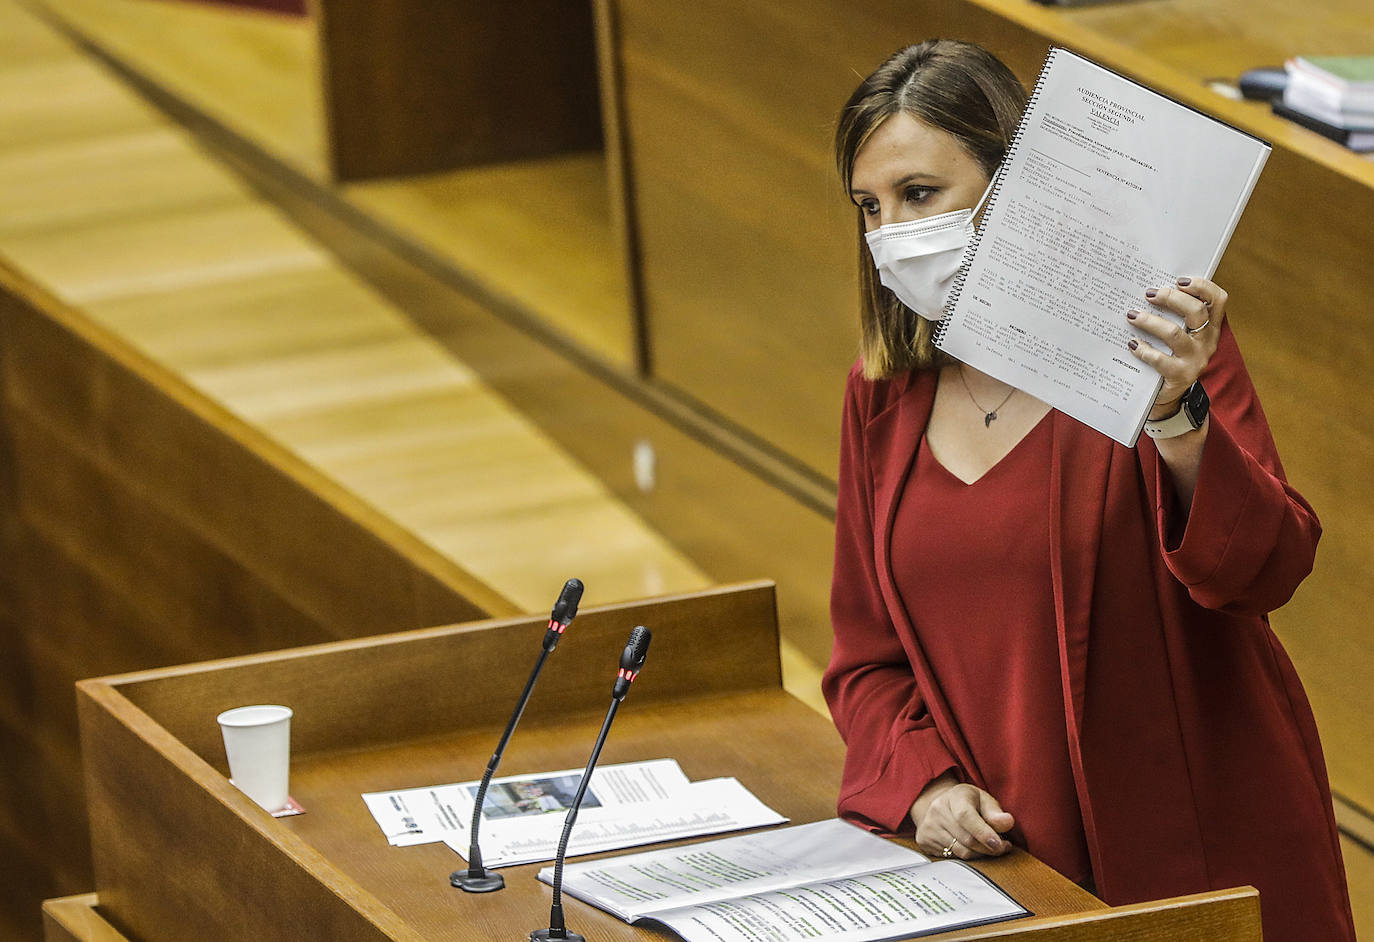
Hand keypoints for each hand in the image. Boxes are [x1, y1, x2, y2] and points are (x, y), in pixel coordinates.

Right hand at [909, 772, 1014, 859]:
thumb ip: (996, 813)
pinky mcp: (924, 841)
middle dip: (988, 848)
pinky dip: (966, 858)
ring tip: (989, 848)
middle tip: (1003, 847)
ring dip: (979, 854)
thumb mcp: (984, 801)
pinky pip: (951, 858)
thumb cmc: (969, 803)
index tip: (999, 844)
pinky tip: (971, 849)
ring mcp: (928, 827)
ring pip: (960, 852)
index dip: (983, 833)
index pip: (966, 816)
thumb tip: (1007, 822)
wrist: (940, 804)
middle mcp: (937, 810)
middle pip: (966, 839)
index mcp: (955, 796)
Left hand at [1125, 276, 1223, 417]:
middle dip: (1171, 299)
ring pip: (1175, 334)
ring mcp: (1195, 359)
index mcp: (1210, 327)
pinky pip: (1160, 359)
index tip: (1180, 280)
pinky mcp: (1180, 376)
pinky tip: (1132, 343)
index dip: (1202, 286)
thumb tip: (1149, 291)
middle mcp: (1207, 342)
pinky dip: (1143, 349)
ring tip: (1132, 315)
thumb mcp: (1178, 335)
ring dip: (1150, 322)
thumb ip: (1174, 316)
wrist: (1168, 395)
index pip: (1217, 300)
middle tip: (1149, 293)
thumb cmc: (1170, 356)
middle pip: (1196, 312)